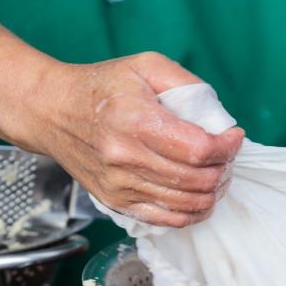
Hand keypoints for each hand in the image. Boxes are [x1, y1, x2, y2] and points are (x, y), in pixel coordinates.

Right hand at [21, 52, 243, 226]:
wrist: (51, 112)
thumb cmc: (100, 87)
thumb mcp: (146, 65)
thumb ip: (188, 85)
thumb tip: (220, 119)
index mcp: (136, 121)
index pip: (200, 149)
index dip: (227, 146)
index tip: (233, 136)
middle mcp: (126, 159)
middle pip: (198, 180)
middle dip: (224, 168)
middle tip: (226, 154)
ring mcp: (120, 186)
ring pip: (187, 204)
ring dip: (213, 190)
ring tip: (215, 172)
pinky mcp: (116, 202)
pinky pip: (166, 220)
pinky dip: (192, 212)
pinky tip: (198, 194)